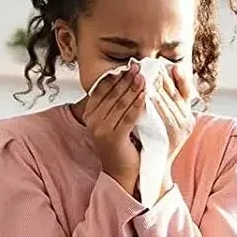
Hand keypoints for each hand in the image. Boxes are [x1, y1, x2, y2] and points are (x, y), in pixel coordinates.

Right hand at [82, 63, 146, 193]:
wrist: (123, 172)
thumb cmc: (122, 144)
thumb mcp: (115, 120)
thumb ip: (115, 102)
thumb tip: (126, 77)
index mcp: (90, 114)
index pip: (102, 89)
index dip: (115, 76)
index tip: (129, 65)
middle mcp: (92, 121)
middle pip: (111, 94)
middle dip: (126, 78)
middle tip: (138, 65)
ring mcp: (101, 130)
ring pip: (120, 103)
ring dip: (133, 88)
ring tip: (144, 76)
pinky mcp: (113, 138)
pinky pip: (128, 116)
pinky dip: (138, 104)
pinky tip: (146, 94)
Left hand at [151, 62, 197, 174]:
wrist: (152, 171)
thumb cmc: (154, 144)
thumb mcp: (164, 122)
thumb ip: (167, 104)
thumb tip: (167, 76)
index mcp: (187, 117)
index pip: (183, 91)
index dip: (176, 77)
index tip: (165, 65)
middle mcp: (187, 122)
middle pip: (175, 94)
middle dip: (162, 79)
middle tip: (150, 65)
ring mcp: (180, 130)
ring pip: (169, 103)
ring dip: (157, 88)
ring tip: (145, 75)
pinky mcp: (171, 137)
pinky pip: (163, 116)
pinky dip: (154, 104)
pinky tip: (144, 95)